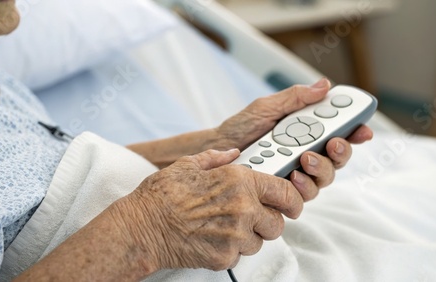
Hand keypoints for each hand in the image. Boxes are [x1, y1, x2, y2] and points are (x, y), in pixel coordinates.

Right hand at [121, 149, 308, 271]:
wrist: (142, 227)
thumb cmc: (163, 194)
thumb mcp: (189, 164)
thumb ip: (217, 158)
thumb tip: (233, 153)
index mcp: (240, 181)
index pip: (286, 193)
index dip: (293, 200)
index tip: (292, 205)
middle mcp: (243, 208)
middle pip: (277, 223)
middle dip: (267, 221)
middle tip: (250, 217)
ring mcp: (235, 236)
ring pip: (260, 242)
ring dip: (248, 237)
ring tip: (224, 227)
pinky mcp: (225, 257)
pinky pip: (240, 256)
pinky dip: (231, 250)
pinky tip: (212, 238)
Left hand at [216, 78, 372, 195]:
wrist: (218, 149)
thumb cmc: (242, 127)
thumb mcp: (267, 106)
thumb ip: (295, 98)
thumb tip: (324, 85)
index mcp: (307, 131)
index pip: (340, 132)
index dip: (356, 132)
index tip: (363, 129)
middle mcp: (308, 153)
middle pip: (339, 158)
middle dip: (342, 151)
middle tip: (333, 143)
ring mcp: (298, 173)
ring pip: (325, 178)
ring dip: (322, 169)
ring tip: (305, 159)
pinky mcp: (285, 190)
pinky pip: (304, 194)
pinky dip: (302, 186)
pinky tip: (293, 176)